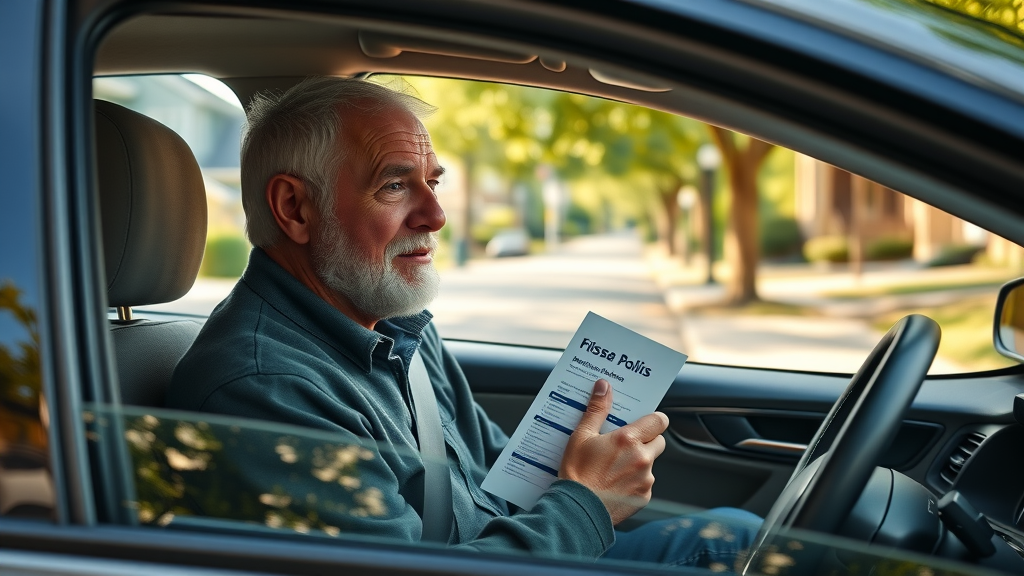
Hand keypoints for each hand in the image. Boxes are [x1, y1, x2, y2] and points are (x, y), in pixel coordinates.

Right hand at [558, 379, 668, 524]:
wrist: (576, 510)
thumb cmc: (576, 472)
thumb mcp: (581, 436)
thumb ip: (596, 410)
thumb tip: (604, 386)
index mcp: (628, 440)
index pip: (659, 421)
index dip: (654, 419)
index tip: (644, 421)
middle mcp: (642, 458)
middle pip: (658, 441)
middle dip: (646, 440)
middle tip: (624, 444)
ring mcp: (645, 479)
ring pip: (650, 463)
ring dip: (639, 462)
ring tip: (614, 466)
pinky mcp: (643, 496)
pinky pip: (645, 483)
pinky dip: (634, 481)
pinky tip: (615, 483)